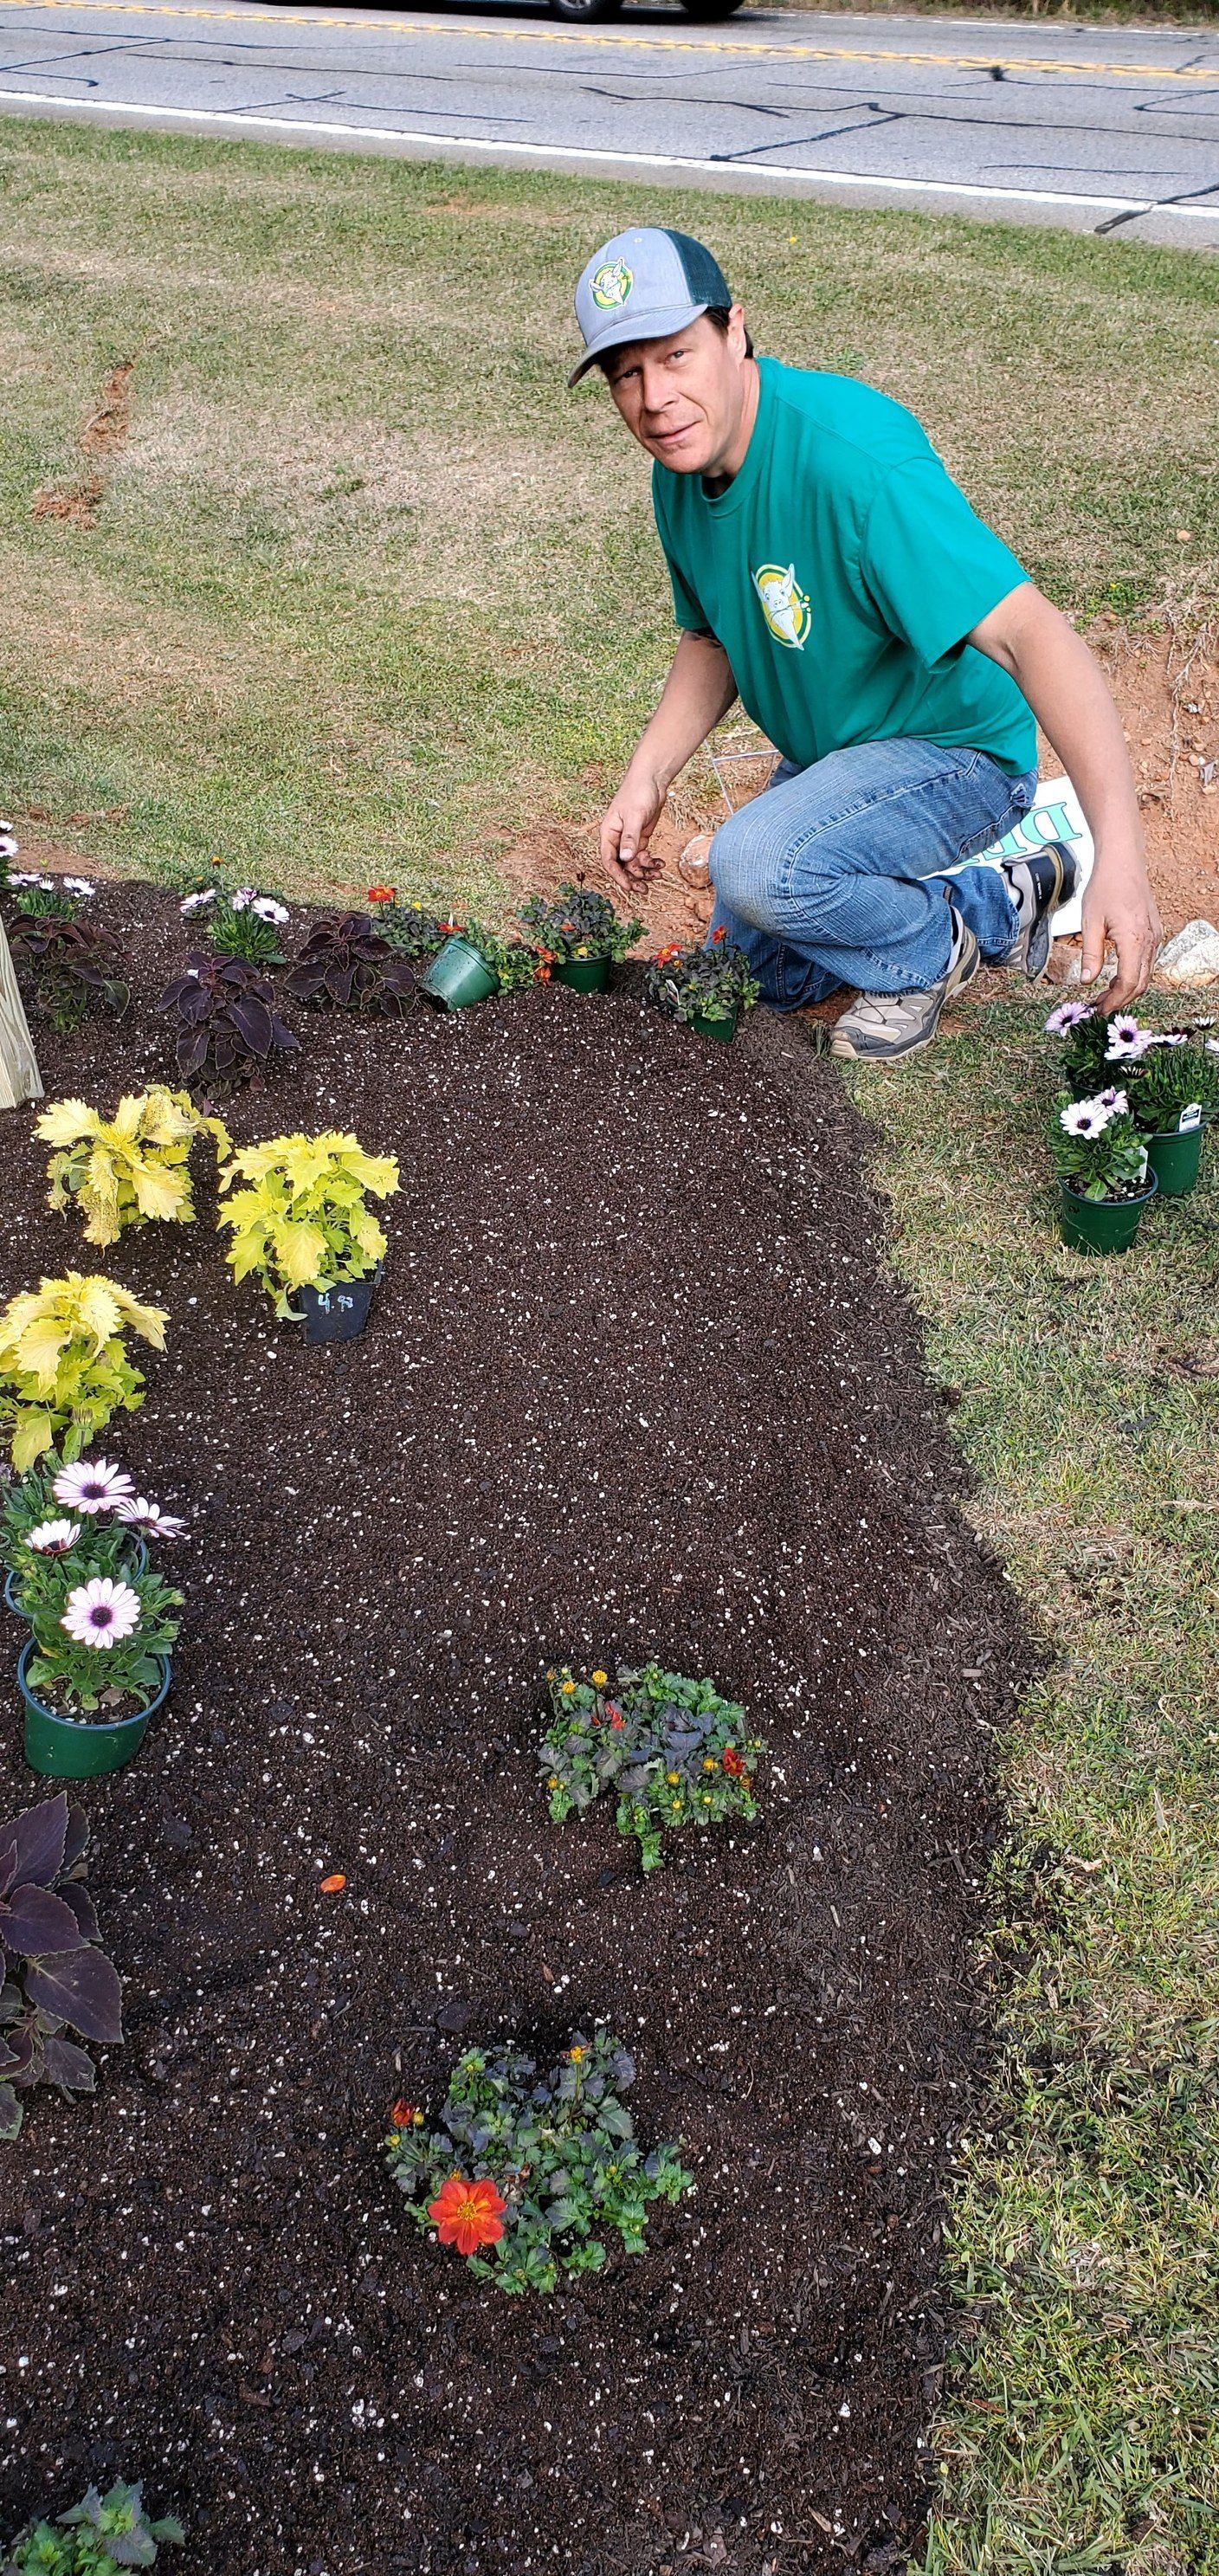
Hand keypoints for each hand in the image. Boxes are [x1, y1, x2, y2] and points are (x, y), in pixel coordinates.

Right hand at [599, 766, 667, 900]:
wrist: (651, 779)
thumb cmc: (638, 792)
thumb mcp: (635, 816)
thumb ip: (630, 838)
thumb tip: (626, 859)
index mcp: (608, 833)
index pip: (609, 860)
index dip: (618, 876)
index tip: (629, 887)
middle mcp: (616, 839)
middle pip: (621, 866)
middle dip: (633, 878)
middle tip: (645, 890)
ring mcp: (629, 839)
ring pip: (633, 863)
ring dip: (644, 872)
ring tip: (659, 875)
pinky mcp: (640, 837)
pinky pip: (643, 856)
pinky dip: (651, 862)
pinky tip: (660, 864)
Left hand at [1081, 856, 1161, 1010]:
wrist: (1123, 862)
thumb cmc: (1105, 887)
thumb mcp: (1090, 923)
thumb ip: (1090, 955)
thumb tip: (1086, 981)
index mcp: (1134, 940)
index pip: (1128, 983)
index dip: (1113, 1001)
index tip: (1098, 1009)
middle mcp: (1151, 941)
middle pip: (1140, 984)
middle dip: (1120, 999)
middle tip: (1099, 1007)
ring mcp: (1155, 936)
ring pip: (1146, 974)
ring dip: (1127, 989)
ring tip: (1104, 994)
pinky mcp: (1155, 932)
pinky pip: (1148, 961)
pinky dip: (1133, 974)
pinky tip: (1115, 976)